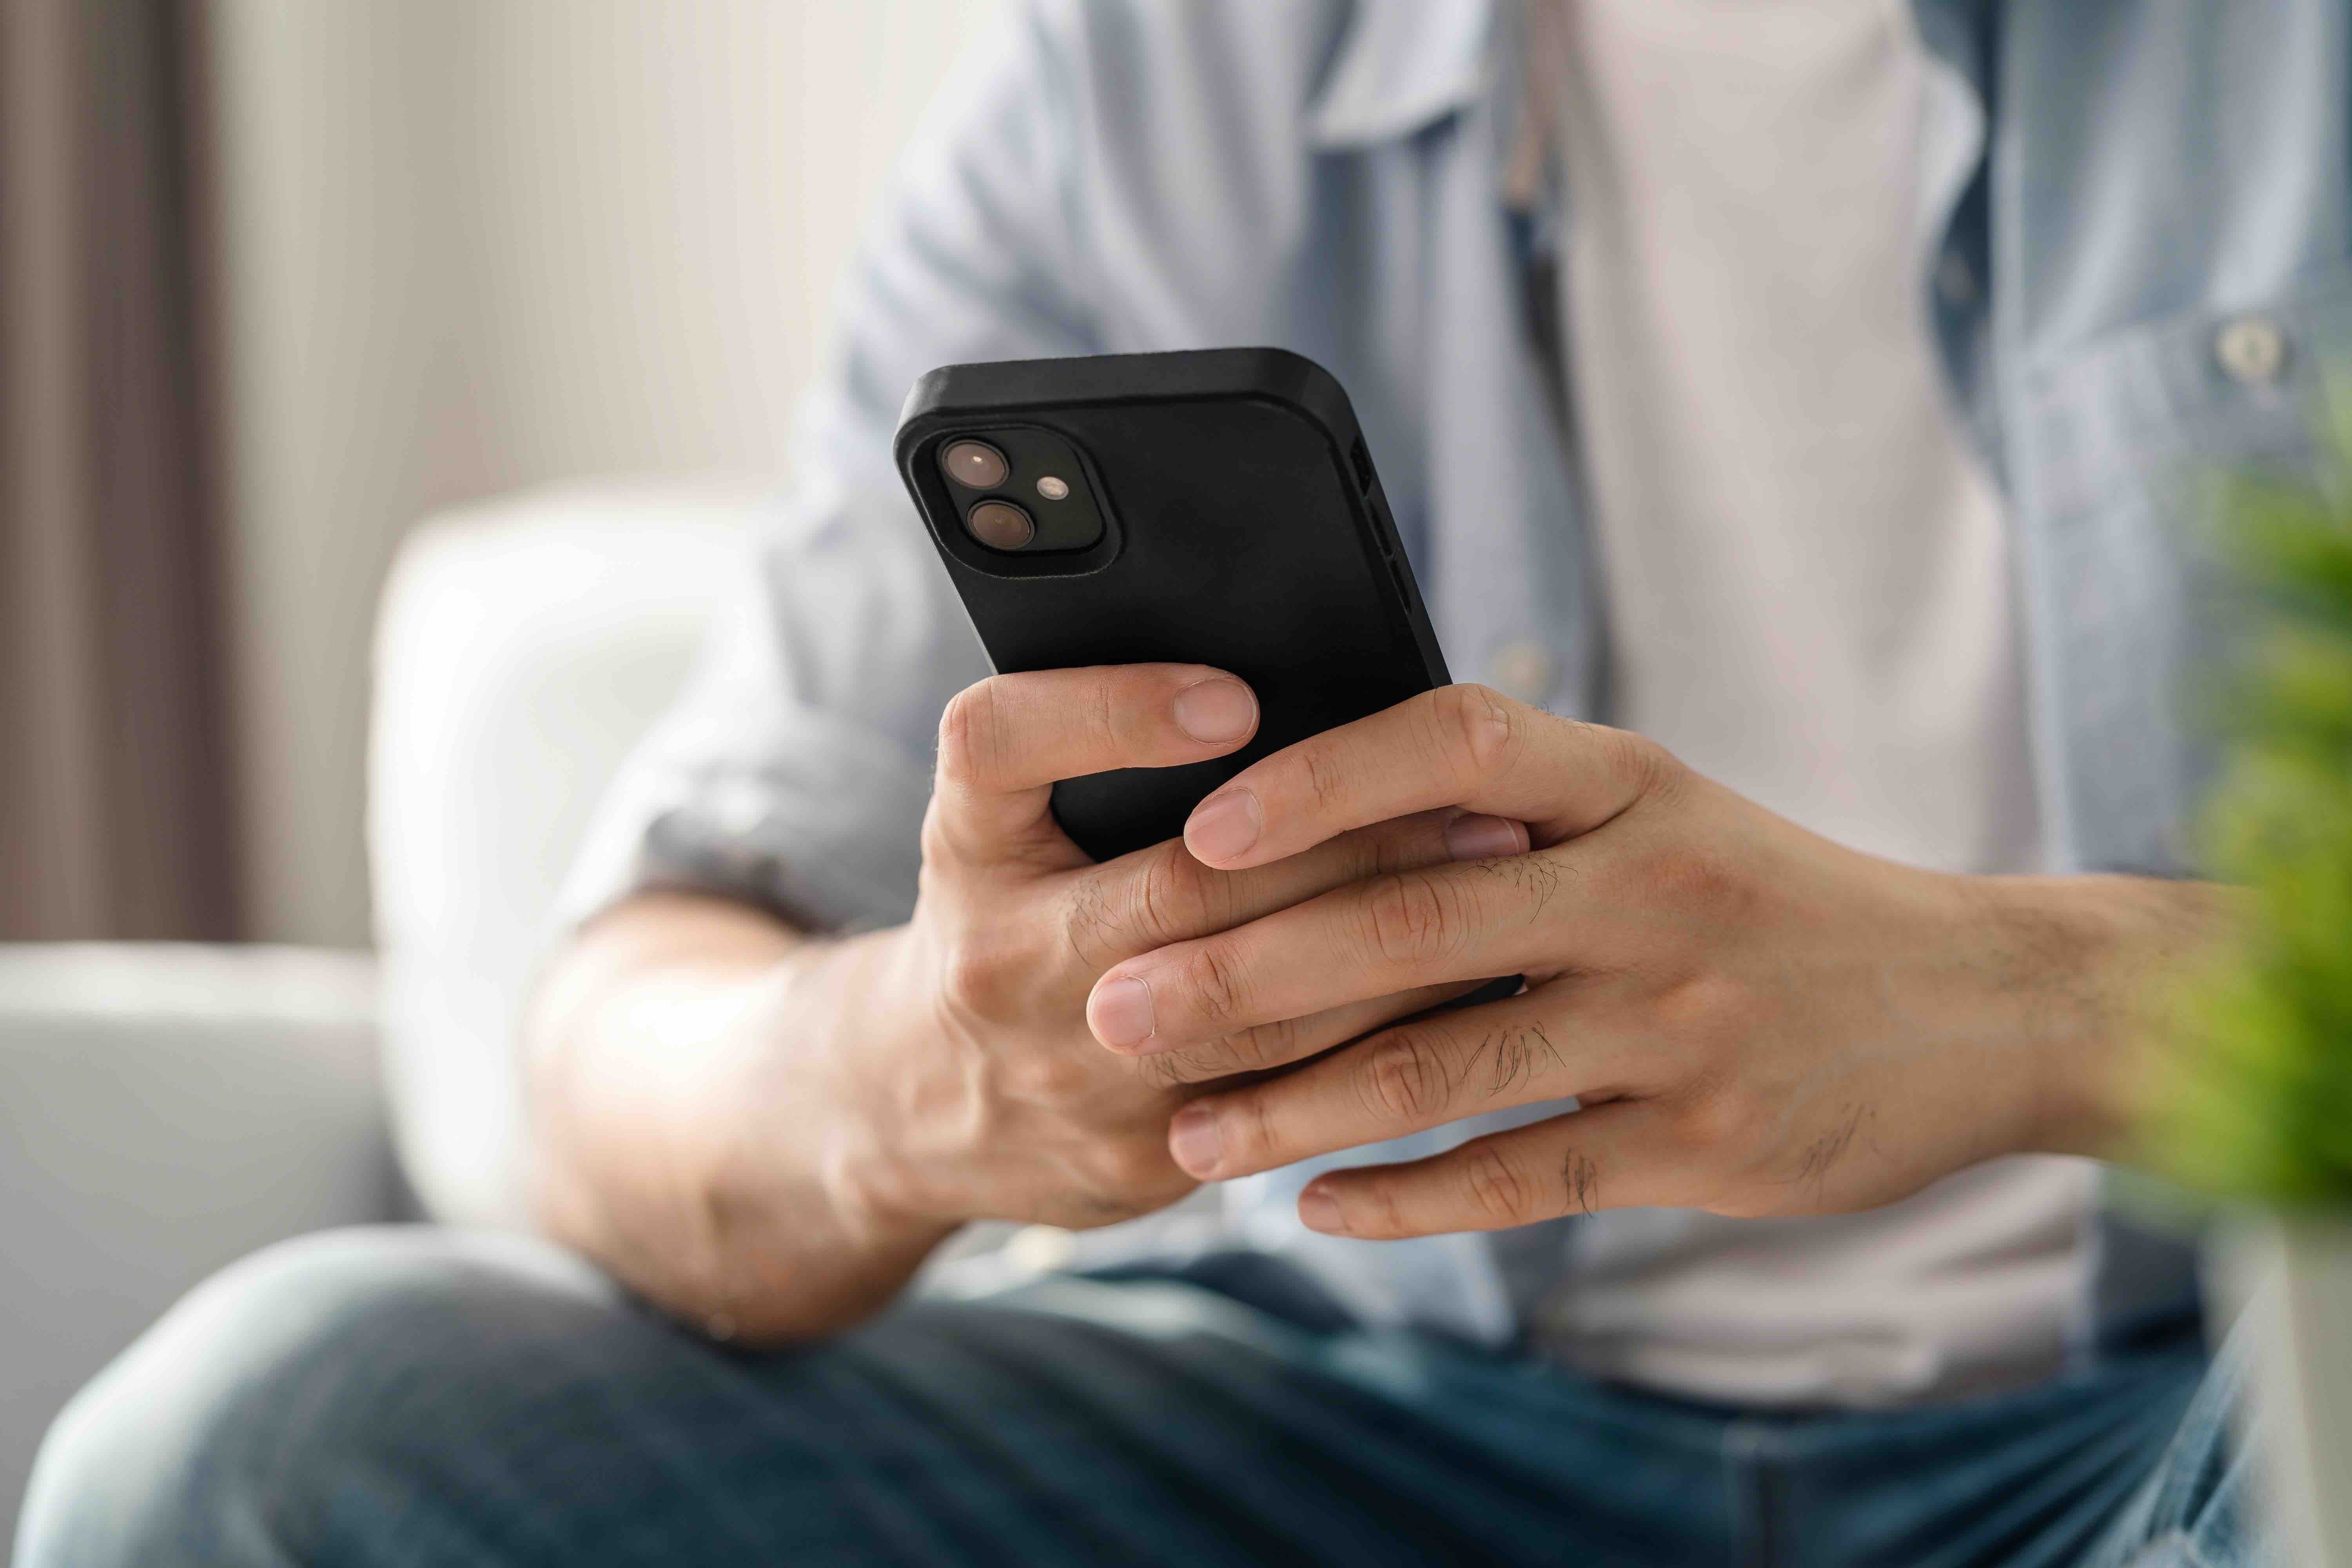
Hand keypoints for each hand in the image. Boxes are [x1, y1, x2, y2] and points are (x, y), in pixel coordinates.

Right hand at [832, 665, 1528, 1234]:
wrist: (916, 1105)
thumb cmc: (1006, 914)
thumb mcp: (1008, 823)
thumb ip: (1101, 755)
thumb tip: (1284, 694)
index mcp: (966, 841)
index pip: (1000, 742)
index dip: (1113, 712)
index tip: (1234, 700)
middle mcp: (999, 955)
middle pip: (1179, 891)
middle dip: (1341, 843)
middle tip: (1472, 799)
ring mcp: (1064, 1069)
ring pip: (1257, 1013)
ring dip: (1392, 947)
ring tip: (1498, 883)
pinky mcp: (1132, 1159)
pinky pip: (1281, 1098)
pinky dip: (1379, 1041)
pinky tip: (1469, 993)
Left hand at [1081, 684, 2221, 1238]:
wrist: (1977, 1005)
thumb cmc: (1770, 898)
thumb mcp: (1664, 811)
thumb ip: (1519, 808)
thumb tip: (1325, 803)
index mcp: (1633, 786)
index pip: (1456, 744)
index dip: (1323, 780)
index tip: (1205, 825)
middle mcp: (1651, 891)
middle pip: (1414, 927)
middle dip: (1247, 973)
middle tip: (1118, 1006)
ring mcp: (1678, 1024)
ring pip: (1445, 1072)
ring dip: (1295, 1108)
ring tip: (1186, 1135)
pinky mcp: (1699, 1143)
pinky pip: (1519, 1177)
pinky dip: (1405, 1197)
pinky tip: (1318, 1205)